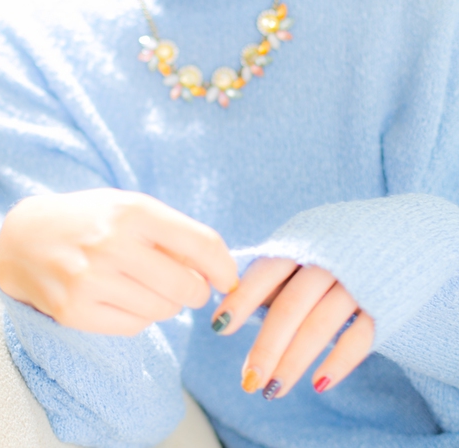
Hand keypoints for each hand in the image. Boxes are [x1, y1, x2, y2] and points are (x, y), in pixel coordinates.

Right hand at [0, 188, 237, 335]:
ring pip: (163, 311)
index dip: (224, 267)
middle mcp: (112, 244)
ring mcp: (91, 281)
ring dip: (167, 303)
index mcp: (132, 210)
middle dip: (196, 291)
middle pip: (187, 287)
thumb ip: (171, 233)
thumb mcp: (129, 207)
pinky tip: (123, 298)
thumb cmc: (89, 220)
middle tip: (188, 286)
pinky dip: (140, 316)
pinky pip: (135, 327)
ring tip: (145, 285)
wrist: (23, 238)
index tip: (227, 278)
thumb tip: (217, 272)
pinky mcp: (75, 312)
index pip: (201, 244)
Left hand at [211, 257, 374, 397]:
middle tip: (247, 381)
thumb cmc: (338, 244)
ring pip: (320, 326)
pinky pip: (360, 337)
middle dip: (266, 346)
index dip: (241, 298)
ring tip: (272, 390)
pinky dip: (339, 362)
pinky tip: (319, 384)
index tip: (218, 327)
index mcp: (302, 242)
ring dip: (294, 362)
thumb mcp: (305, 242)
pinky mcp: (385, 303)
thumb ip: (277, 272)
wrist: (403, 230)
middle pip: (290, 306)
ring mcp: (358, 282)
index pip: (266, 272)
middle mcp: (328, 260)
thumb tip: (233, 306)